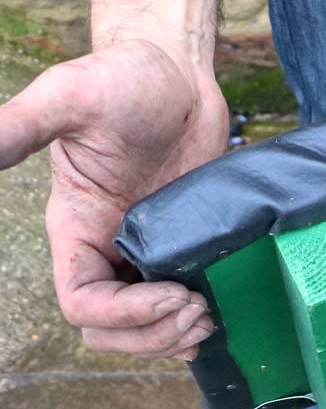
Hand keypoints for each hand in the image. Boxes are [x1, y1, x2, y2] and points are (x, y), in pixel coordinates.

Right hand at [0, 38, 227, 358]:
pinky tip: (222, 313)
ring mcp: (146, 252)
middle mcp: (105, 248)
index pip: (82, 303)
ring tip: (210, 317)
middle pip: (111, 330)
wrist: (175, 72)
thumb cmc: (122, 77)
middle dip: (152, 334)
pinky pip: (179, 305)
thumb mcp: (69, 97)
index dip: (123, 315)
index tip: (173, 293)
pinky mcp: (183, 247)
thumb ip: (20, 126)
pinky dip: (194, 322)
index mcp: (74, 228)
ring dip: (175, 337)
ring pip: (145, 327)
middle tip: (199, 311)